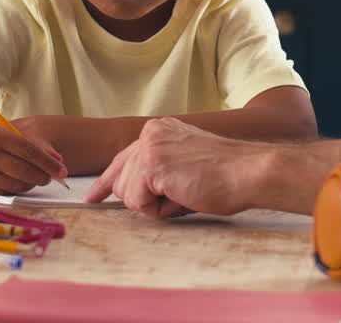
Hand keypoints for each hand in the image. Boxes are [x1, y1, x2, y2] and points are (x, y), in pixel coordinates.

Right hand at [0, 124, 66, 198]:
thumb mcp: (5, 135)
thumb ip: (31, 145)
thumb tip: (58, 161)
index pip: (30, 151)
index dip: (49, 163)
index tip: (62, 171)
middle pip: (25, 171)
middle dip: (43, 177)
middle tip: (49, 178)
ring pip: (17, 185)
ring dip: (31, 185)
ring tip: (34, 179)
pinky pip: (5, 193)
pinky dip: (16, 190)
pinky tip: (17, 183)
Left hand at [84, 118, 268, 217]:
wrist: (248, 172)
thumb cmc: (226, 175)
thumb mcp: (184, 164)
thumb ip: (159, 170)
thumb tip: (133, 193)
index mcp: (158, 131)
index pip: (123, 159)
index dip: (107, 182)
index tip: (92, 197)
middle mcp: (149, 134)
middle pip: (122, 182)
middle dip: (146, 199)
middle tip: (182, 193)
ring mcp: (149, 148)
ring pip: (128, 195)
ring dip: (156, 204)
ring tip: (186, 192)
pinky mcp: (152, 166)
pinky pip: (138, 203)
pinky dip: (160, 209)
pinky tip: (184, 194)